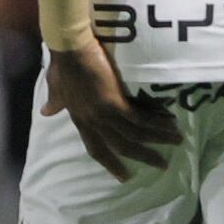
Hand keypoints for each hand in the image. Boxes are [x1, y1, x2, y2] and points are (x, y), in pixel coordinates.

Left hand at [41, 39, 179, 182]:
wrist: (69, 48)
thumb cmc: (62, 63)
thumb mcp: (56, 87)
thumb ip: (55, 101)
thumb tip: (46, 112)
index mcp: (79, 119)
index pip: (95, 147)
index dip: (110, 163)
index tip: (123, 176)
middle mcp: (92, 121)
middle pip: (119, 146)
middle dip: (142, 157)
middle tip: (162, 165)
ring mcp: (102, 113)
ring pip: (133, 135)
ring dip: (157, 140)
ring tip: (177, 142)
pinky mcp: (113, 102)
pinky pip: (139, 119)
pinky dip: (155, 124)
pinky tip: (171, 125)